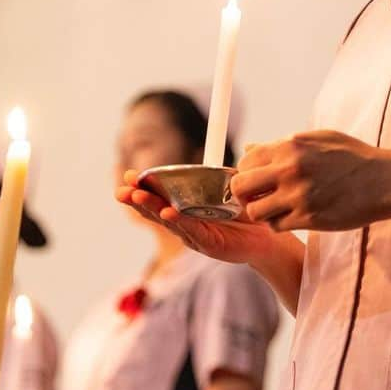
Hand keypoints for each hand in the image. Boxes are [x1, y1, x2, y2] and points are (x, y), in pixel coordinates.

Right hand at [116, 170, 292, 264]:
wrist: (269, 237)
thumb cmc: (248, 212)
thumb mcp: (236, 188)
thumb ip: (236, 169)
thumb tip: (250, 145)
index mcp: (186, 206)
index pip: (159, 194)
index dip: (144, 186)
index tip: (129, 176)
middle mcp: (185, 221)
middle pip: (155, 209)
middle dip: (137, 199)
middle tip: (121, 190)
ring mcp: (195, 234)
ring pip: (167, 220)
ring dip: (151, 208)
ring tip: (136, 197)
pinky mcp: (209, 244)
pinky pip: (191, 231)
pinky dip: (178, 221)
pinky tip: (167, 213)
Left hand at [230, 130, 390, 231]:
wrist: (386, 180)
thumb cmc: (354, 157)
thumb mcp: (318, 139)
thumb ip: (282, 144)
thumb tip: (250, 147)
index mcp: (290, 146)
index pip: (245, 161)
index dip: (246, 172)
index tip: (255, 180)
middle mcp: (289, 169)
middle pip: (241, 186)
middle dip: (244, 194)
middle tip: (258, 197)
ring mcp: (298, 196)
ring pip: (255, 211)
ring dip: (262, 212)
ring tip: (276, 209)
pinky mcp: (309, 218)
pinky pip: (277, 226)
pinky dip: (279, 223)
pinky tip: (292, 217)